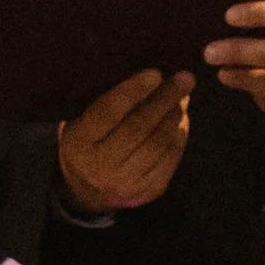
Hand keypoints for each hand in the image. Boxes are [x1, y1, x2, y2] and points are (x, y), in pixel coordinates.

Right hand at [58, 65, 189, 212]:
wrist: (88, 185)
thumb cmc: (90, 137)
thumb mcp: (86, 117)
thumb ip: (111, 99)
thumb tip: (153, 75)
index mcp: (78, 140)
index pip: (107, 112)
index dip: (132, 92)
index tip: (155, 73)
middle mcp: (99, 165)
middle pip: (138, 128)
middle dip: (164, 100)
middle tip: (185, 78)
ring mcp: (125, 182)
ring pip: (157, 145)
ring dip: (174, 117)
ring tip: (182, 97)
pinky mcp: (148, 190)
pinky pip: (170, 160)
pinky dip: (179, 137)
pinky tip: (181, 121)